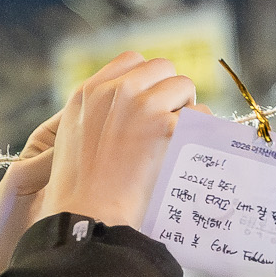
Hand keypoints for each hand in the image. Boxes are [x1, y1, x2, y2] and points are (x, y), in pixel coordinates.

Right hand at [38, 53, 199, 229]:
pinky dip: (199, 135)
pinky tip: (185, 154)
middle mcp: (118, 91)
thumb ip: (101, 109)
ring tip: (173, 142)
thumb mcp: (74, 134)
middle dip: (170, 92)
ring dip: (186, 110)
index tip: (151, 102)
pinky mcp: (168, 128)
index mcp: (90, 91)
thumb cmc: (82, 188)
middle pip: (163, 69)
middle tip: (167, 124)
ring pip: (185, 87)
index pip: (132, 60)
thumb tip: (137, 99)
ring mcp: (144, 107)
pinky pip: (202, 116)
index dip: (147, 80)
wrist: (89, 216)